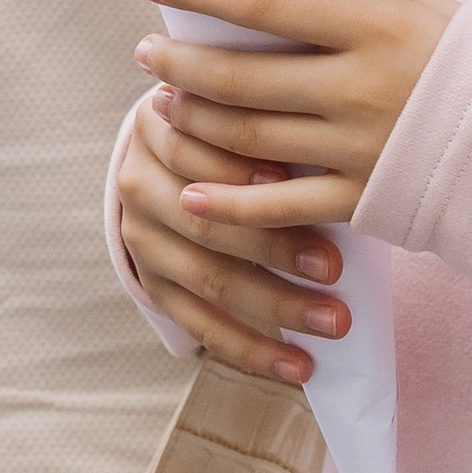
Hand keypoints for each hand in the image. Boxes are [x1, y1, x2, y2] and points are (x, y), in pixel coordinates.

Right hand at [114, 96, 348, 384]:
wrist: (176, 156)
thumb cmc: (232, 125)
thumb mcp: (239, 107)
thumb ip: (267, 121)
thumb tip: (327, 148)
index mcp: (159, 123)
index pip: (203, 150)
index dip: (253, 174)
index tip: (310, 190)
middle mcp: (136, 180)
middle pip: (206, 222)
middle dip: (275, 248)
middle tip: (335, 269)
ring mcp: (139, 237)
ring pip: (208, 279)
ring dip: (276, 305)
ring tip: (333, 322)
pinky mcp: (150, 283)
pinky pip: (200, 325)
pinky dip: (251, 348)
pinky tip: (296, 365)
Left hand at [132, 0, 457, 228]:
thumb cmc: (468, 57)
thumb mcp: (421, 2)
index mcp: (372, 22)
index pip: (265, 1)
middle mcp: (357, 84)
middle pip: (243, 76)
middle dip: (183, 61)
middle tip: (147, 49)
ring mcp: (356, 146)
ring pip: (249, 136)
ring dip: (195, 118)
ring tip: (165, 100)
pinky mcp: (360, 197)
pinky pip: (279, 205)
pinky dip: (227, 206)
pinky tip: (189, 196)